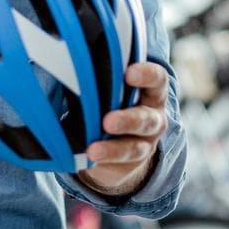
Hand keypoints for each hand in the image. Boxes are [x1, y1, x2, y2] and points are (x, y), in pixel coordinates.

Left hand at [78, 61, 169, 197]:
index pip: (158, 80)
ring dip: (113, 148)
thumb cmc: (109, 105)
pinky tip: (89, 157)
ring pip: (135, 147)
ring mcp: (145, 144)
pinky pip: (119, 164)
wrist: (116, 145)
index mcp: (151, 93)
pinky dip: (104, 161)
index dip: (147, 76)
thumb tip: (70, 63)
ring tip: (93, 150)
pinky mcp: (132, 164)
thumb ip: (101, 81)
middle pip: (147, 118)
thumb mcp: (109, 90)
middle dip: (128, 120)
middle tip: (108, 121)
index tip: (128, 73)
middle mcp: (154, 118)